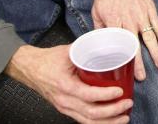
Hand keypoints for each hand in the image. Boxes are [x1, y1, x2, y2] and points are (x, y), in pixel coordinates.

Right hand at [5, 44, 131, 123]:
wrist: (29, 68)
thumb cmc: (47, 59)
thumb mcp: (67, 51)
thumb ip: (86, 48)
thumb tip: (106, 42)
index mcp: (64, 85)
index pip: (88, 95)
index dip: (106, 95)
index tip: (120, 91)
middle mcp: (65, 101)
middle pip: (91, 113)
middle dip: (113, 111)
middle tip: (128, 103)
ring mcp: (65, 108)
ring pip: (88, 122)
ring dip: (108, 122)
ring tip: (124, 117)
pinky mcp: (66, 110)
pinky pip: (83, 121)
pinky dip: (99, 123)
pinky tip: (111, 121)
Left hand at [92, 0, 157, 80]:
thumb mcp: (96, 8)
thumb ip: (99, 26)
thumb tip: (97, 41)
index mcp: (114, 21)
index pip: (118, 45)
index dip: (121, 59)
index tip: (123, 72)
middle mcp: (129, 20)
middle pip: (135, 45)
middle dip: (139, 63)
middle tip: (143, 77)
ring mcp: (141, 15)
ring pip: (149, 37)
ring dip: (155, 52)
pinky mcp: (150, 8)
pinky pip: (157, 25)